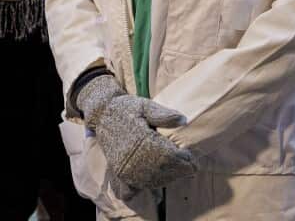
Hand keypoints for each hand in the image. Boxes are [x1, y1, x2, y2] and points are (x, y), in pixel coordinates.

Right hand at [77, 75, 197, 197]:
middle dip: (179, 171)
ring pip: (150, 181)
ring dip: (167, 179)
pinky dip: (147, 186)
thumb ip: (164, 114)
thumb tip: (184, 120)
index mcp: (140, 140)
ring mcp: (123, 167)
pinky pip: (133, 188)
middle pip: (161, 171)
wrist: (102, 114)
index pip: (167, 156)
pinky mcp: (118, 172)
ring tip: (178, 172)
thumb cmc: (127, 108)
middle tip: (191, 167)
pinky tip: (157, 180)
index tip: (192, 158)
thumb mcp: (146, 106)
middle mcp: (131, 157)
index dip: (183, 160)